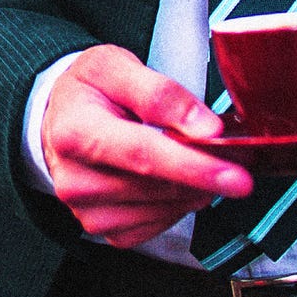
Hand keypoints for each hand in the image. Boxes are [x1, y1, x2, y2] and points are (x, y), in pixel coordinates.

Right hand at [42, 45, 252, 247]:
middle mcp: (76, 180)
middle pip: (159, 186)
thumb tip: (204, 127)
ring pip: (166, 208)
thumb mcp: (115, 67)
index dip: (194, 166)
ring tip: (200, 158)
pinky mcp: (104, 229)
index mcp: (76, 133)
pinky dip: (178, 203)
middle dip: (207, 173)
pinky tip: (173, 178)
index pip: (143, 155)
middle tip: (238, 154)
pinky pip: (158, 224)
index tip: (235, 174)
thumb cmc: (87, 91)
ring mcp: (88, 211)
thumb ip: (161, 93)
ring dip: (196, 187)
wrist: (59, 120)